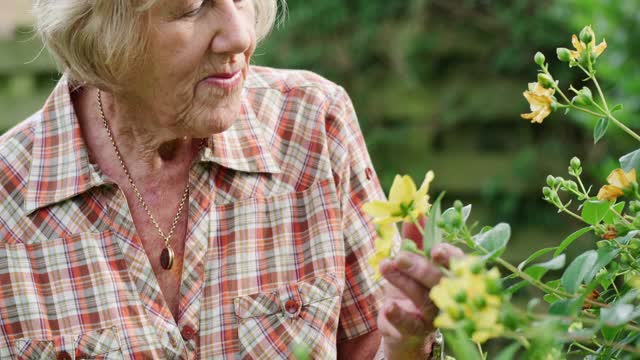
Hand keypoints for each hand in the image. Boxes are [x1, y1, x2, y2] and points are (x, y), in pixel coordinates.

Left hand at [377, 243, 463, 358]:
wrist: (402, 327)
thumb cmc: (411, 286)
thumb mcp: (412, 261)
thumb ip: (414, 238)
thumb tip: (415, 211)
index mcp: (450, 275)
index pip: (459, 265)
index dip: (450, 257)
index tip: (436, 249)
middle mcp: (447, 296)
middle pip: (440, 281)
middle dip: (421, 267)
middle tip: (400, 257)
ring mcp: (433, 315)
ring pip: (423, 298)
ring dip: (404, 282)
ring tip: (386, 265)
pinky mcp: (416, 331)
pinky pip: (410, 324)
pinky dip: (399, 315)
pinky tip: (389, 306)